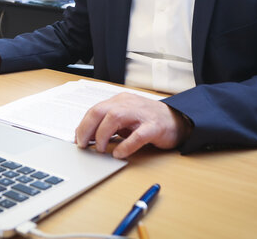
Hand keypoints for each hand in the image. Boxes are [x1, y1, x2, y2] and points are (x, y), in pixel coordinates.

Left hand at [74, 93, 190, 158]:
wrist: (178, 119)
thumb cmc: (148, 120)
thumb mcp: (126, 119)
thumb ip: (110, 125)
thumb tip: (89, 138)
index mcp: (120, 101)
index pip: (95, 110)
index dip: (83, 126)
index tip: (78, 140)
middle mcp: (129, 104)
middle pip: (100, 111)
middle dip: (87, 129)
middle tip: (84, 145)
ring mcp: (142, 114)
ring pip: (115, 118)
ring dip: (103, 135)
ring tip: (101, 150)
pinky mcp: (154, 127)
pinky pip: (137, 135)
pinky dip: (126, 145)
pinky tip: (119, 154)